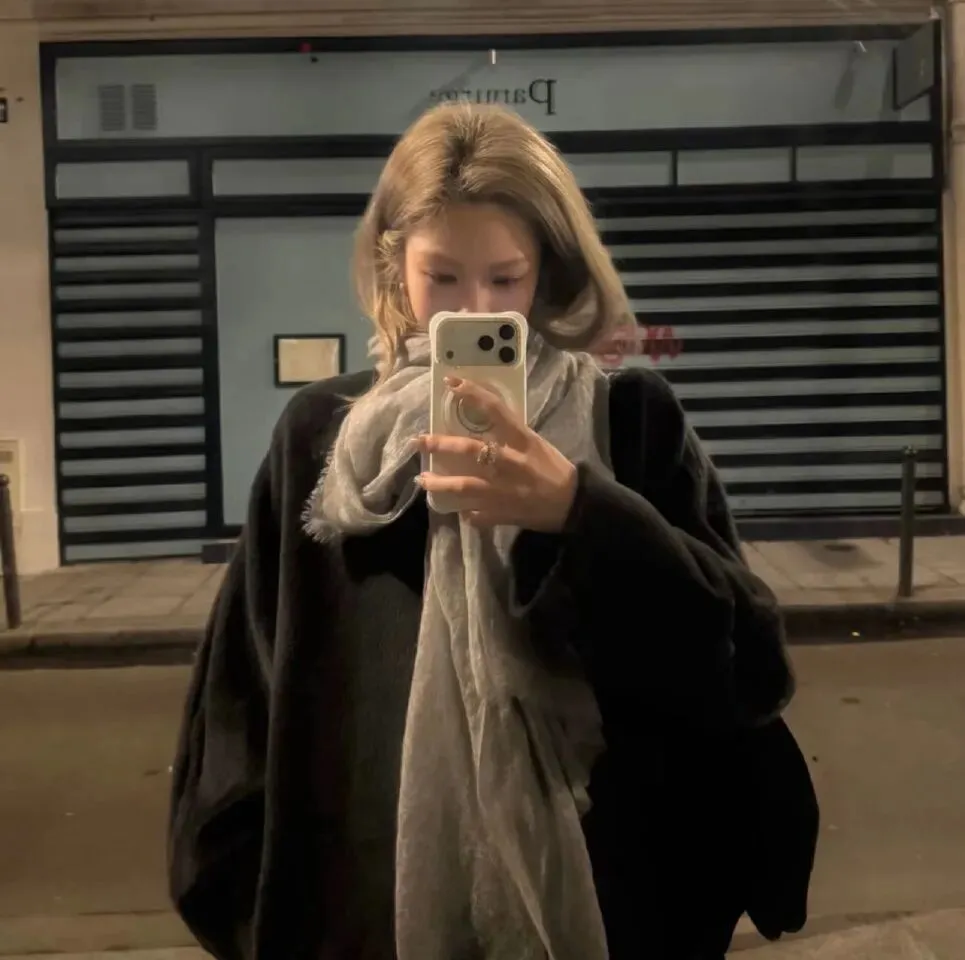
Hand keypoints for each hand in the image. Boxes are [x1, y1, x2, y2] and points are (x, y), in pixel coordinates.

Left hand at [417, 377, 577, 531]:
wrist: (572, 505)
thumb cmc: (555, 469)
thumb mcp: (536, 444)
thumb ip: (510, 437)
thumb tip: (483, 427)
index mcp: (523, 441)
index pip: (496, 411)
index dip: (473, 395)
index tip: (452, 383)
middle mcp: (510, 464)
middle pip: (469, 450)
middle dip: (440, 444)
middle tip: (419, 440)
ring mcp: (503, 491)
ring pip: (463, 485)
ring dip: (439, 483)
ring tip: (421, 480)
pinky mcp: (501, 513)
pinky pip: (475, 513)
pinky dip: (465, 511)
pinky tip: (457, 509)